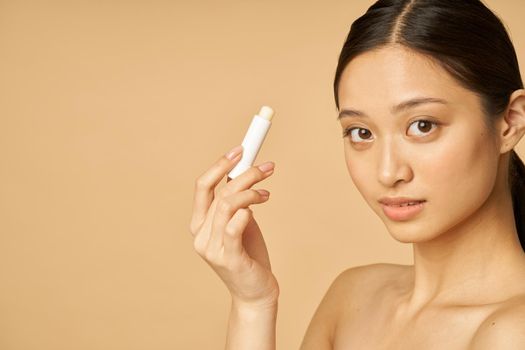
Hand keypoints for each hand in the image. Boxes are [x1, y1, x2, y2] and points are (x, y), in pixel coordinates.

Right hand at [190, 145, 278, 306]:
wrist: (255, 291)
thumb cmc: (249, 254)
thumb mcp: (240, 222)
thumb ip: (235, 202)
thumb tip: (243, 171)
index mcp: (199, 223)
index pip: (202, 186)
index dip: (220, 164)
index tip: (241, 150)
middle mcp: (200, 234)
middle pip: (219, 191)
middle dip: (245, 174)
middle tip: (267, 168)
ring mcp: (211, 248)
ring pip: (228, 204)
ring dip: (251, 191)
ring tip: (267, 193)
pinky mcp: (228, 258)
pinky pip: (234, 226)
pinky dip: (247, 211)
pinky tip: (260, 207)